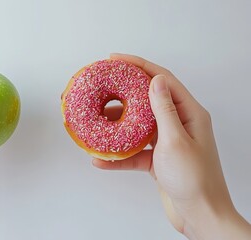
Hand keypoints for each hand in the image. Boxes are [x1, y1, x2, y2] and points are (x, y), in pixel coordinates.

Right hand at [93, 54, 250, 238]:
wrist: (200, 215)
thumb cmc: (194, 179)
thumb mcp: (175, 141)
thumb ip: (164, 110)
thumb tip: (154, 80)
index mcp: (189, 113)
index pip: (161, 80)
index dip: (138, 66)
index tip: (115, 59)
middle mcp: (178, 123)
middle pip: (145, 100)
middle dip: (121, 94)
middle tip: (100, 88)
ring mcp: (166, 141)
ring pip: (136, 125)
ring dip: (116, 126)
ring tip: (96, 124)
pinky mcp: (157, 158)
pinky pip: (133, 151)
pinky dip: (118, 155)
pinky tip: (101, 160)